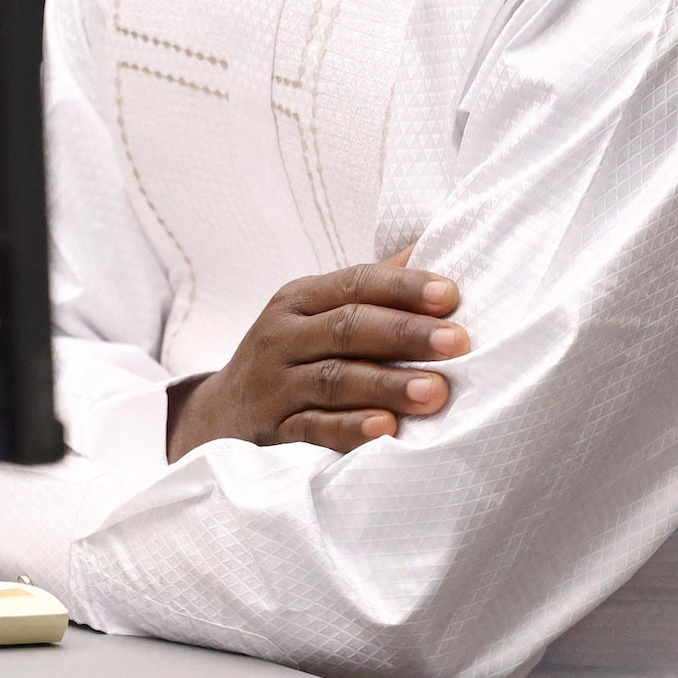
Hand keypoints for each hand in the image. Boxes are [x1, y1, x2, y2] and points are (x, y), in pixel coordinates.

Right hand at [164, 249, 466, 459]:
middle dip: (406, 334)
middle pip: (348, 328)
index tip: (451, 295)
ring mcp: (277, 384)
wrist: (219, 413)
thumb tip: (429, 247)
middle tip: (458, 342)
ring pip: (336, 379)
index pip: (355, 283)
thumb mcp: (315, 311)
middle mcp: (284, 336)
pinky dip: (351, 429)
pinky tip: (386, 430)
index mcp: (300, 299)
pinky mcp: (275, 429)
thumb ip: (369, 286)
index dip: (403, 287)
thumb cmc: (290, 354)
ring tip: (436, 392)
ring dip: (388, 385)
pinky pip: (315, 429)